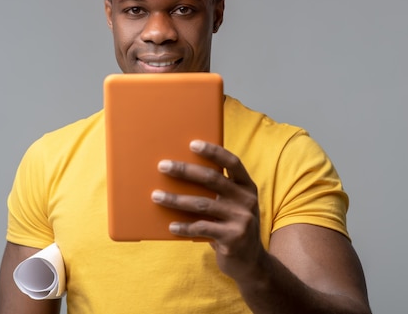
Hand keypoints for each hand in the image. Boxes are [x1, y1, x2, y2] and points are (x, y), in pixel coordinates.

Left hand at [151, 139, 265, 279]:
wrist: (251, 263)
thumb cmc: (232, 226)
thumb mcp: (232, 206)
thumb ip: (218, 191)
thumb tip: (180, 174)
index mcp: (247, 187)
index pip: (232, 162)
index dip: (213, 152)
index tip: (192, 144)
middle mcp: (247, 200)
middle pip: (213, 179)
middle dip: (185, 171)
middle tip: (163, 166)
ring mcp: (242, 219)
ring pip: (202, 203)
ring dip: (176, 199)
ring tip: (156, 195)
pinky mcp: (233, 238)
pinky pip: (202, 228)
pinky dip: (184, 227)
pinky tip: (170, 226)